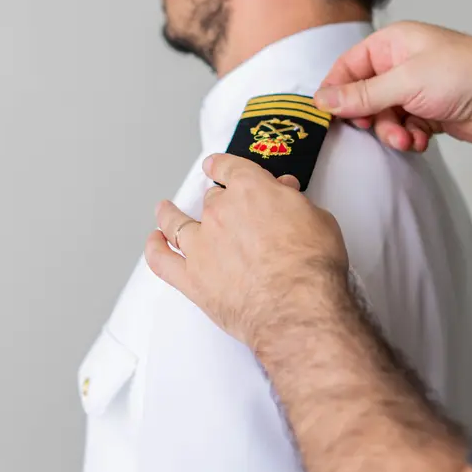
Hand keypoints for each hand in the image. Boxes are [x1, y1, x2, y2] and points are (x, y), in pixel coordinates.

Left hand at [143, 153, 349, 347]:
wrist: (296, 305)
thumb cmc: (311, 265)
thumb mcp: (318, 219)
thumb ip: (294, 204)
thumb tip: (286, 195)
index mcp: (250, 190)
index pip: (229, 168)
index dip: (222, 166)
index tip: (217, 166)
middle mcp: (220, 213)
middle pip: (210, 200)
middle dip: (218, 202)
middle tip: (228, 211)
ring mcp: (201, 246)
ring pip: (175, 224)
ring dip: (169, 215)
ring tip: (164, 211)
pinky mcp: (192, 278)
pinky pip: (162, 261)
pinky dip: (154, 250)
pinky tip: (153, 243)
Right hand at [314, 21, 471, 151]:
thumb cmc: (465, 74)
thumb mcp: (405, 82)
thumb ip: (361, 94)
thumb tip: (323, 99)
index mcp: (393, 44)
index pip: (349, 66)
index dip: (337, 91)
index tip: (329, 114)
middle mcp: (401, 64)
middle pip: (364, 96)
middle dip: (370, 117)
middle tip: (375, 128)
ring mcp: (415, 89)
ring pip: (383, 116)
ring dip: (391, 132)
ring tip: (406, 139)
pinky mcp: (427, 112)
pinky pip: (403, 128)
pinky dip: (408, 137)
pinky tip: (420, 141)